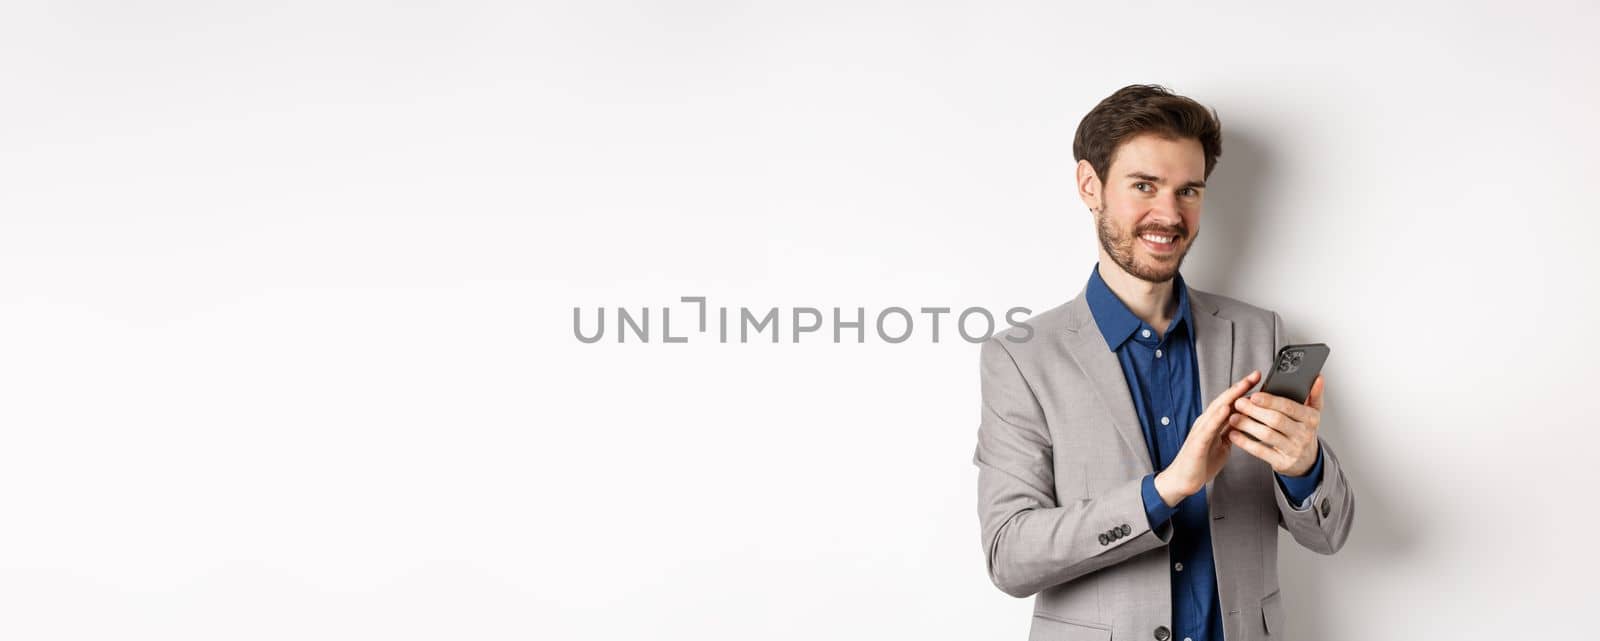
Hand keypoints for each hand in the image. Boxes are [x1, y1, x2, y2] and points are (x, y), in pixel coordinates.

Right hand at [1153, 370, 1259, 506]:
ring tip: (1244, 385)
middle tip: (1255, 375)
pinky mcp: (1198, 442)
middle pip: (1224, 400)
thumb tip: (1244, 423)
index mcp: (1213, 424)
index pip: (1230, 403)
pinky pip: (1209, 428)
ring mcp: (1200, 431)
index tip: (1258, 380)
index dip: (1244, 390)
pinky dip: (1218, 417)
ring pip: (1217, 409)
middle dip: (1240, 387)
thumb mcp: (1221, 445)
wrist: (1182, 481)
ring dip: (1231, 396)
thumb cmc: (1200, 464)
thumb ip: (1230, 432)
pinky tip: (1227, 409)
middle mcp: (1206, 423)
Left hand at [1226, 374, 1324, 475]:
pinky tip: (1234, 435)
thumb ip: (1315, 395)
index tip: (1254, 395)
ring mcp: (1293, 450)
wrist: (1307, 461)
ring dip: (1247, 425)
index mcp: (1311, 419)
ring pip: (1267, 435)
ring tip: (1233, 417)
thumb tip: (1318, 378)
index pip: (1289, 407)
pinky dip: (1245, 443)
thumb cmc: (1304, 432)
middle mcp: (1303, 434)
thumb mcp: (1313, 414)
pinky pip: (1261, 451)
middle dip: (1255, 411)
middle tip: (1239, 403)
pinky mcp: (1282, 462)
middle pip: (1276, 420)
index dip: (1270, 401)